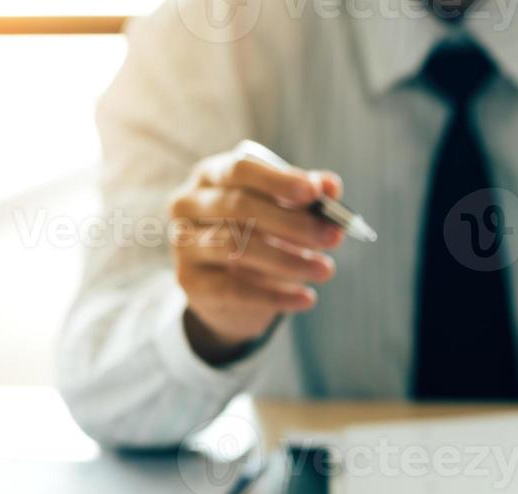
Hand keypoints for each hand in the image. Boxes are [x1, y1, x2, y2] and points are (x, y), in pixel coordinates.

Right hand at [169, 147, 345, 363]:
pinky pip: (235, 289)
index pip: (240, 169)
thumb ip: (305, 197)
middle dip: (293, 223)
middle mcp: (188, 204)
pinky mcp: (189, 281)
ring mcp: (183, 243)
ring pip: (237, 247)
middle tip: (334, 237)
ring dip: (289, 260)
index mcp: (210, 175)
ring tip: (326, 269)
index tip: (314, 193)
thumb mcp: (282, 211)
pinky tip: (306, 299)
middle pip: (240, 207)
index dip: (278, 180)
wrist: (226, 288)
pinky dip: (276, 296)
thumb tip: (331, 187)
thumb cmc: (258, 234)